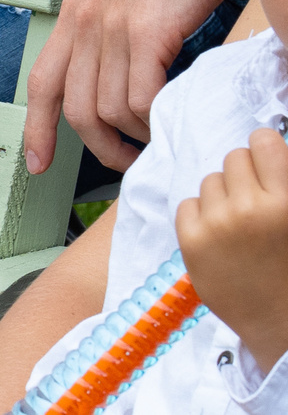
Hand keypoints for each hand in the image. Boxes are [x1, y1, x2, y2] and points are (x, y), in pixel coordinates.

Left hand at [23, 0, 248, 172]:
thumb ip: (114, 34)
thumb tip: (120, 83)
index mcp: (73, 13)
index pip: (41, 81)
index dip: (36, 128)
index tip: (37, 164)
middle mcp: (83, 20)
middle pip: (73, 108)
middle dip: (97, 147)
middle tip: (128, 162)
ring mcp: (112, 25)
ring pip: (106, 110)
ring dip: (132, 138)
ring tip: (155, 142)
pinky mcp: (146, 29)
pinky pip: (139, 99)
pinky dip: (153, 120)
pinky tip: (169, 119)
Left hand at [176, 128, 287, 377]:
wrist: (281, 325)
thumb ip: (284, 184)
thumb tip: (271, 142)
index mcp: (287, 202)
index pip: (263, 141)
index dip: (266, 152)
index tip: (269, 166)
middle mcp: (251, 207)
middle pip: (234, 157)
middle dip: (245, 175)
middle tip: (257, 202)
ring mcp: (218, 223)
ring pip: (210, 179)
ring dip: (223, 195)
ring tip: (241, 225)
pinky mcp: (191, 240)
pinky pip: (188, 204)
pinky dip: (201, 216)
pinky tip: (221, 238)